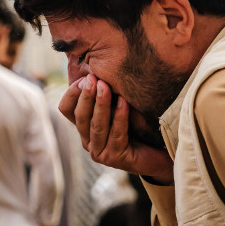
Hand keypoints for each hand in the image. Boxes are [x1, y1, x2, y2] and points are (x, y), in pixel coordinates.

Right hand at [59, 74, 173, 183]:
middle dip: (86, 96)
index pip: (66, 109)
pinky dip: (119, 116)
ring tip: (104, 86)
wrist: (158, 153)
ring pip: (96, 126)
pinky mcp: (115, 158)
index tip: (86, 77)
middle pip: (80, 117)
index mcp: (84, 127)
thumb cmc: (137, 126)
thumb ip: (105, 92)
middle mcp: (88, 141)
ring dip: (100, 104)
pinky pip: (116, 134)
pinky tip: (124, 102)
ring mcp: (100, 152)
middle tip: (92, 78)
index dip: (73, 93)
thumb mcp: (117, 105)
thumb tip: (98, 67)